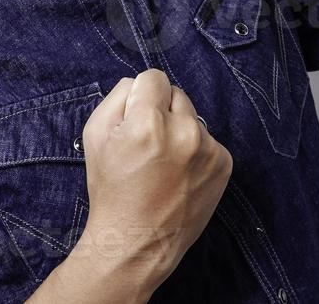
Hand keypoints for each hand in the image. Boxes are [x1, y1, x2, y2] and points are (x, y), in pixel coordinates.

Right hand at [74, 69, 231, 295]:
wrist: (136, 242)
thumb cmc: (112, 190)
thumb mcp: (95, 136)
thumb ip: (117, 96)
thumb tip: (140, 83)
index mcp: (148, 122)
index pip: (154, 77)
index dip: (141, 97)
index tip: (136, 119)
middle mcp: (184, 132)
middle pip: (176, 94)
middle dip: (161, 112)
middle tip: (147, 145)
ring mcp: (208, 149)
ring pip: (193, 118)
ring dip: (180, 131)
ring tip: (163, 164)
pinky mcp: (224, 164)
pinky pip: (208, 140)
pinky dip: (195, 152)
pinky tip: (178, 175)